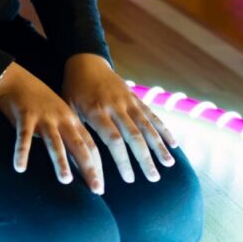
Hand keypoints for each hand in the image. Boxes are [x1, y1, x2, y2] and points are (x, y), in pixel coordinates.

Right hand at [0, 62, 104, 192]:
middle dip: (89, 168)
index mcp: (72, 120)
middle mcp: (62, 119)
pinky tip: (20, 167)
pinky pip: (23, 136)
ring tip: (65, 180)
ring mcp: (44, 117)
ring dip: (61, 161)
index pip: (90, 145)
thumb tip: (81, 164)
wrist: (16, 79)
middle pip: (79, 146)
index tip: (101, 188)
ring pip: (55, 142)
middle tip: (96, 189)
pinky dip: (22, 151)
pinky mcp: (25, 116)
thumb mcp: (59, 117)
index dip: (97, 166)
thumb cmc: (39, 103)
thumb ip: (69, 137)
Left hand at [62, 54, 177, 182]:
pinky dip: (164, 129)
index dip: (123, 160)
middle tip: (153, 179)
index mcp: (96, 111)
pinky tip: (174, 143)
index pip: (113, 140)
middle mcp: (115, 105)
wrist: (85, 62)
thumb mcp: (68, 111)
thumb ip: (77, 135)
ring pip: (147, 125)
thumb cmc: (73, 91)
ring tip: (169, 164)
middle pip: (134, 135)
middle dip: (145, 158)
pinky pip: (152, 114)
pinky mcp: (135, 97)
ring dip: (159, 145)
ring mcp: (128, 100)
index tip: (129, 179)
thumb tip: (79, 166)